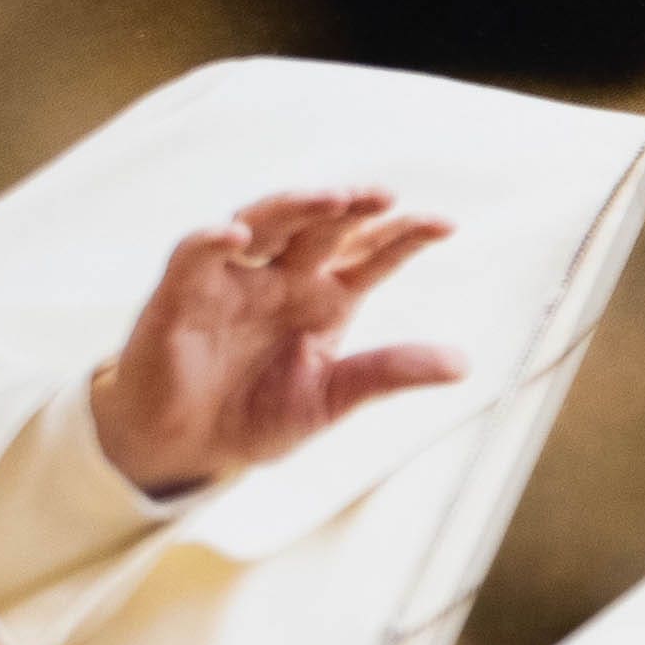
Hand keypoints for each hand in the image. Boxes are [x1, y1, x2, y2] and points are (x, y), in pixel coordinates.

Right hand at [91, 189, 462, 494]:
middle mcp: (281, 277)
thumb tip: (463, 364)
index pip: (370, 255)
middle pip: (319, 227)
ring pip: (263, 223)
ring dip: (294, 207)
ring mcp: (232, 280)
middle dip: (350, 207)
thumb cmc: (256, 415)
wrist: (188, 448)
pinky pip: (194, 254)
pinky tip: (237, 234)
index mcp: (322, 298)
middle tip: (384, 195)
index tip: (446, 225)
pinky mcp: (180, 293)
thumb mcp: (332, 398)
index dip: (404, 237)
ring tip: (330, 199)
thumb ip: (388, 373)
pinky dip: (211, 240)